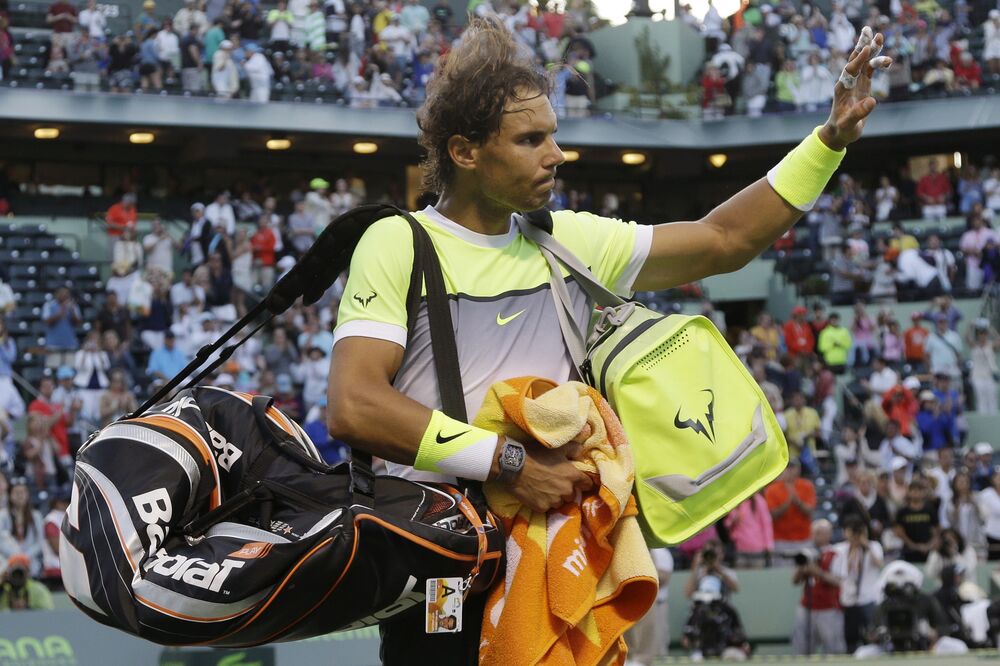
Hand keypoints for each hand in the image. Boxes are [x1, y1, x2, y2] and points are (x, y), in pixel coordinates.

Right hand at [500, 439, 593, 512]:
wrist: (514, 465)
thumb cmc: (537, 454)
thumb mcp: (557, 447)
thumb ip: (574, 449)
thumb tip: (582, 452)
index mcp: (572, 476)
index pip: (587, 484)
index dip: (583, 482)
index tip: (578, 481)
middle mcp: (566, 491)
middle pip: (572, 495)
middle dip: (566, 490)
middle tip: (555, 482)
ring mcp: (554, 501)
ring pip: (559, 502)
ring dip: (555, 497)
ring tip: (544, 488)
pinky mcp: (542, 508)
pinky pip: (546, 507)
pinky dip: (543, 502)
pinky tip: (536, 493)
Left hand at [818, 26, 891, 150]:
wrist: (840, 132)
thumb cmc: (842, 129)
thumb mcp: (849, 124)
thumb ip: (859, 113)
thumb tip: (873, 101)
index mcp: (842, 89)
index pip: (850, 71)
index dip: (858, 60)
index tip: (867, 49)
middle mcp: (848, 82)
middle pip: (855, 60)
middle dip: (862, 46)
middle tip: (868, 31)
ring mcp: (856, 82)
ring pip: (864, 62)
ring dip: (872, 50)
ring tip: (880, 36)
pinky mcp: (862, 85)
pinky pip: (870, 70)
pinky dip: (878, 63)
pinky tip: (888, 61)